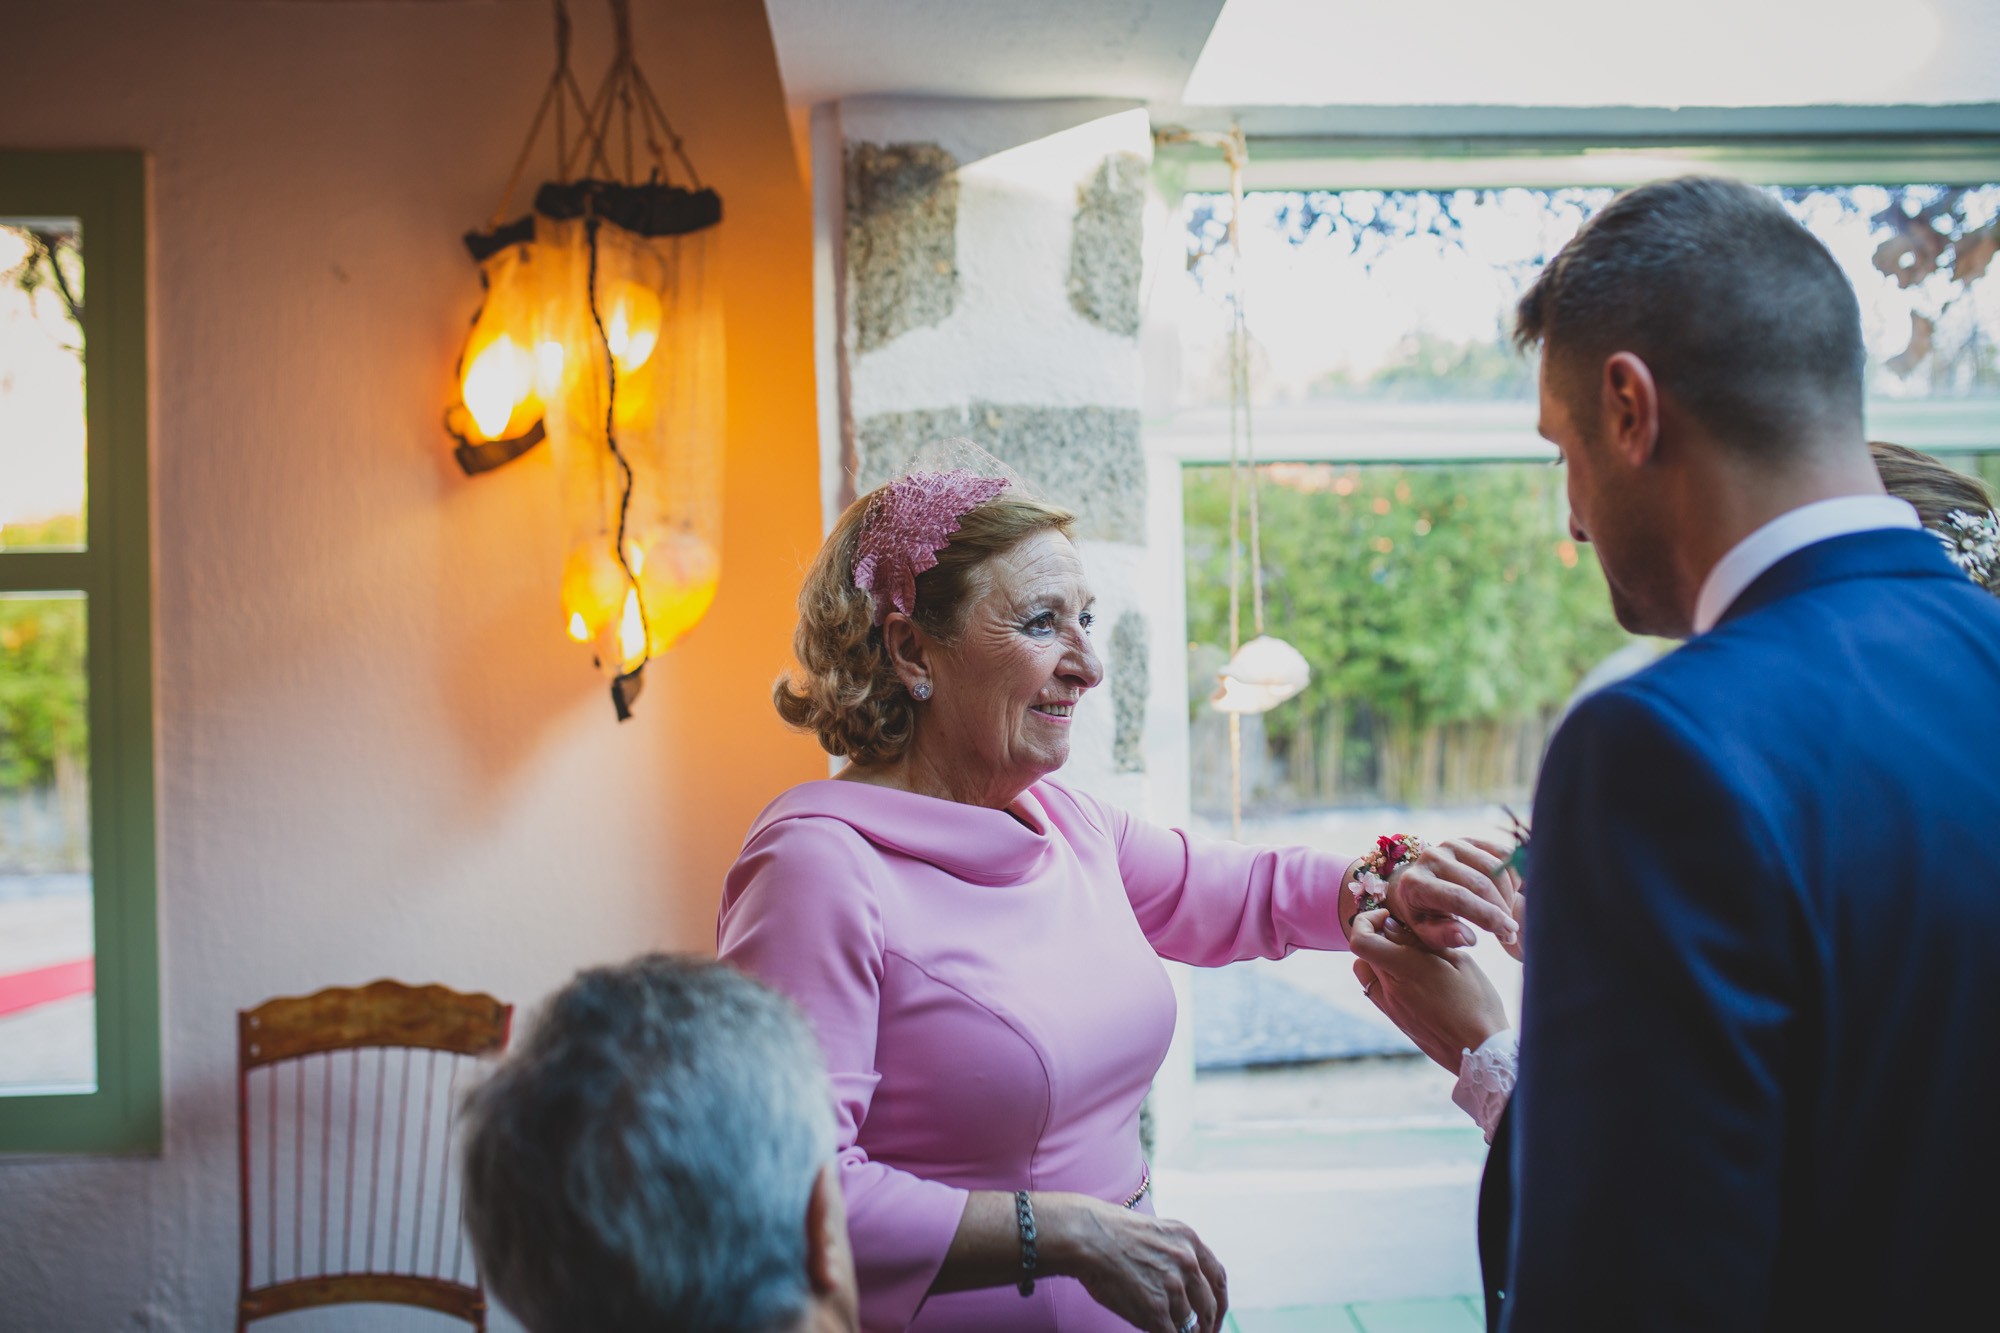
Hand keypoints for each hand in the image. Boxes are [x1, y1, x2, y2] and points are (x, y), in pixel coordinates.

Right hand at [1039, 1194, 1227, 1332]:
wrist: (1087, 1237)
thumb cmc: (1111, 1234)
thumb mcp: (1157, 1232)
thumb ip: (1178, 1256)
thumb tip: (1187, 1289)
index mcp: (1190, 1241)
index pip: (1218, 1279)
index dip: (1218, 1303)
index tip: (1214, 1316)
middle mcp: (1188, 1262)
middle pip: (1208, 1305)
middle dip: (1205, 1325)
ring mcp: (1173, 1286)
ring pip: (1187, 1322)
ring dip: (1179, 1329)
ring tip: (1163, 1325)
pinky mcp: (1156, 1309)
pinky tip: (1155, 1329)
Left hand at [1349, 909, 1508, 1075]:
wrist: (1482, 1052)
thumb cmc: (1478, 1003)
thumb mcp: (1459, 961)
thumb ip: (1421, 942)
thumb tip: (1390, 926)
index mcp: (1406, 969)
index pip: (1361, 940)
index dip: (1367, 921)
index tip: (1388, 916)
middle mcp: (1391, 988)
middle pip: (1364, 952)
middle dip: (1377, 935)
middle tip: (1404, 932)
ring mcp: (1390, 1007)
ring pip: (1366, 972)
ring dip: (1378, 957)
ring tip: (1408, 955)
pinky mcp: (1395, 1019)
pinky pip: (1375, 990)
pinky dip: (1384, 977)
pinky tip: (1412, 977)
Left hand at [1383, 836, 1521, 951]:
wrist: (1418, 885)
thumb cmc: (1425, 915)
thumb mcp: (1427, 933)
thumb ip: (1445, 937)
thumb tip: (1468, 938)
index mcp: (1416, 883)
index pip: (1459, 898)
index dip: (1488, 916)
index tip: (1508, 932)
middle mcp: (1431, 858)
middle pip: (1479, 883)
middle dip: (1501, 909)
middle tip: (1510, 930)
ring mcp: (1451, 845)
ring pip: (1493, 868)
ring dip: (1508, 894)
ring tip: (1507, 913)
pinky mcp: (1468, 840)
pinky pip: (1501, 854)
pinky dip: (1512, 875)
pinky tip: (1508, 894)